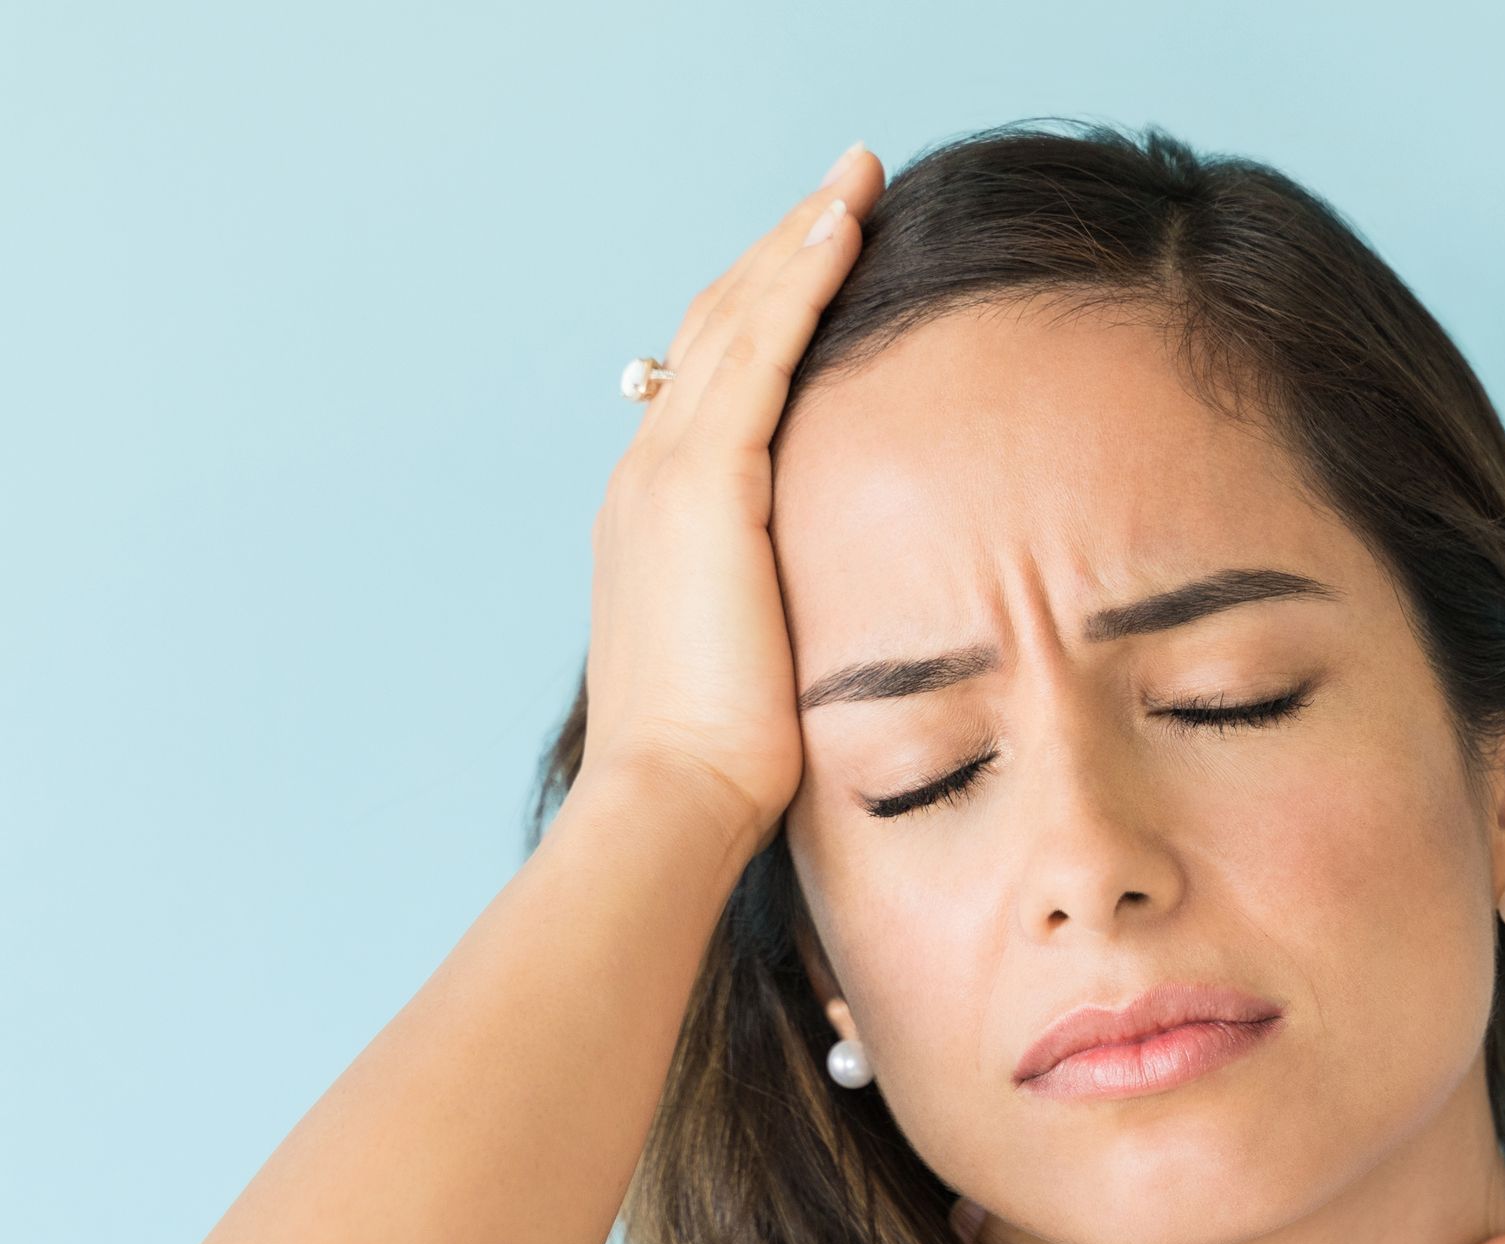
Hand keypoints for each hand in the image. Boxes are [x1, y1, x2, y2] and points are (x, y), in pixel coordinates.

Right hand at [572, 143, 884, 832]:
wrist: (668, 801)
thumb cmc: (720, 771)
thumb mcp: (750, 671)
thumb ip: (779, 619)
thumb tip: (833, 629)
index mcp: (659, 519)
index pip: (715, 387)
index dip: (765, 315)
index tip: (822, 266)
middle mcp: (648, 477)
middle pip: (716, 330)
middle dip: (781, 253)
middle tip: (845, 191)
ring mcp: (668, 472)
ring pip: (738, 319)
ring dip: (799, 240)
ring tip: (857, 181)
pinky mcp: (706, 482)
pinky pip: (761, 348)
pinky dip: (801, 278)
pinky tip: (845, 226)